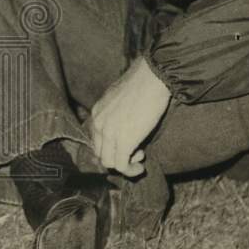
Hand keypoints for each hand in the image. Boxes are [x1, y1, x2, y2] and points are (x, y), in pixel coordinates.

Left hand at [90, 55, 170, 176]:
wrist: (151, 78)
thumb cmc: (142, 84)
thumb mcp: (121, 98)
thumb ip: (117, 112)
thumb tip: (125, 124)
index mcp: (97, 112)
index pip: (97, 139)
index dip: (111, 146)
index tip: (128, 143)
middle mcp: (98, 123)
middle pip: (100, 152)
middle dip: (117, 156)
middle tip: (135, 152)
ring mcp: (109, 133)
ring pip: (108, 162)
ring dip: (124, 165)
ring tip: (139, 156)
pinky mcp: (123, 141)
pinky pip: (121, 166)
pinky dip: (130, 170)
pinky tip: (141, 166)